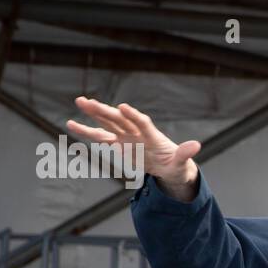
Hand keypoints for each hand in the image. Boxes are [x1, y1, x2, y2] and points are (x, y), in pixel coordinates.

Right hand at [67, 97, 201, 197]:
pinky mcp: (118, 143)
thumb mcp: (182, 162)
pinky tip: (70, 123)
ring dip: (94, 113)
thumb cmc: (176, 163)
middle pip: (120, 119)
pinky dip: (86, 131)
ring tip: (79, 102)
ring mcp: (126, 136)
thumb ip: (185, 154)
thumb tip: (196, 146)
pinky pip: (100, 136)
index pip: (142, 123)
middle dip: (105, 111)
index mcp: (153, 136)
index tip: (124, 107)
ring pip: (108, 123)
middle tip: (89, 101)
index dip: (134, 116)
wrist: (169, 167)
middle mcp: (137, 132)